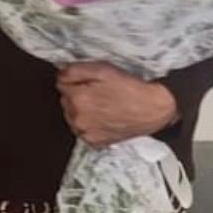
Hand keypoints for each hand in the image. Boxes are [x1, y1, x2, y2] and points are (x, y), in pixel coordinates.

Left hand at [56, 62, 178, 147]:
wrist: (152, 108)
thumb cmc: (129, 88)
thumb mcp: (102, 69)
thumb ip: (76, 71)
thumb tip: (60, 75)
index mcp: (78, 99)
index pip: (62, 84)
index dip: (76, 80)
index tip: (89, 81)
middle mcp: (78, 118)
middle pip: (66, 101)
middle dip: (77, 95)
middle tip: (99, 92)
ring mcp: (86, 133)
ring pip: (73, 116)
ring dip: (82, 110)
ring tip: (102, 105)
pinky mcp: (95, 142)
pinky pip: (83, 130)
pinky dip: (89, 124)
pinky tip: (104, 117)